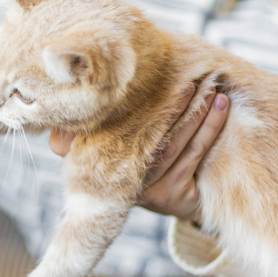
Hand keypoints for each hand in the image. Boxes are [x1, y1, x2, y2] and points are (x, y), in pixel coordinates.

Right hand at [49, 87, 228, 224]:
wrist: (171, 200)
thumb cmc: (130, 162)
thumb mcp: (96, 149)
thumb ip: (76, 135)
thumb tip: (57, 126)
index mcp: (95, 165)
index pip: (105, 136)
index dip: (124, 109)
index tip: (135, 82)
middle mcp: (119, 182)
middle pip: (148, 136)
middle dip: (170, 104)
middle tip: (187, 76)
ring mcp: (147, 192)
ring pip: (175, 144)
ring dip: (195, 112)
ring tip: (210, 85)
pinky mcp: (173, 196)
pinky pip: (193, 156)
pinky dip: (209, 128)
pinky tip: (220, 105)